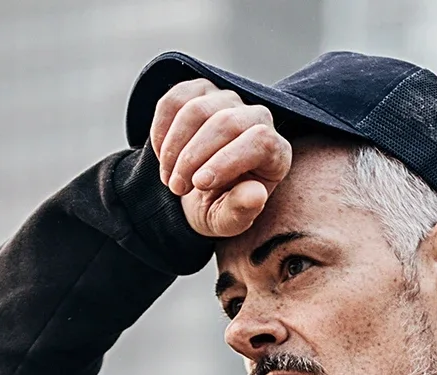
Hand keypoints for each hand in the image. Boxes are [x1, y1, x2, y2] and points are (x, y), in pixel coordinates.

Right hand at [148, 79, 291, 237]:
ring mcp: (230, 100)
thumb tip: (256, 195)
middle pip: (225, 123)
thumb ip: (241, 212)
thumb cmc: (219, 206)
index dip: (226, 161)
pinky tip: (162, 155)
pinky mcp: (202, 91)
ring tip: (169, 178)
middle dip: (192, 157)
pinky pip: (176, 98)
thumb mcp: (227, 220)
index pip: (259, 141)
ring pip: (197, 109)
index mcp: (275, 152)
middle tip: (176, 188)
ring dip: (173, 147)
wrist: (197, 190)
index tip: (198, 184)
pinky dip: (161, 129)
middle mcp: (258, 118)